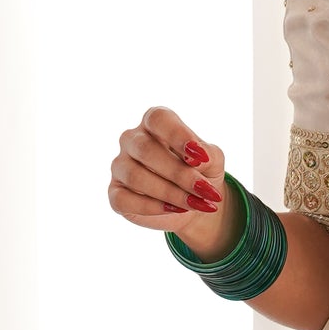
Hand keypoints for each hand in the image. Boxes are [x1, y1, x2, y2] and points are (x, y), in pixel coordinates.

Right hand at [108, 105, 233, 258]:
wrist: (194, 204)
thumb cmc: (202, 173)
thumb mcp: (213, 161)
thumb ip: (208, 155)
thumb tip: (197, 158)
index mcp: (155, 122)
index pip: (158, 119)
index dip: (177, 135)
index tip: (200, 156)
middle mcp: (132, 139)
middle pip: (146, 150)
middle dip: (179, 173)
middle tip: (205, 191)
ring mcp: (120, 166)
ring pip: (135, 176)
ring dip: (169, 193)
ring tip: (196, 204)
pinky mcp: (116, 193)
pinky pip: (125, 199)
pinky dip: (153, 207)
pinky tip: (175, 210)